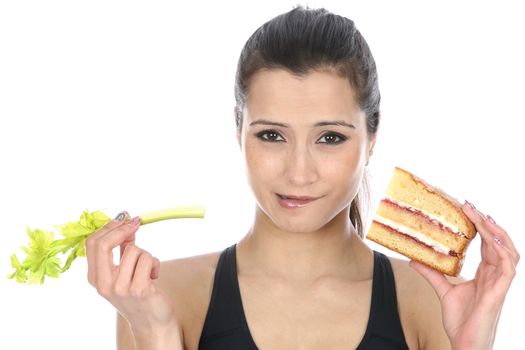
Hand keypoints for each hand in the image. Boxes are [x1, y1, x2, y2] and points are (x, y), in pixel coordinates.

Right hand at [85, 211, 177, 333]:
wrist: (152, 322)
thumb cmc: (139, 294)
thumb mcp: (123, 273)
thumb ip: (121, 251)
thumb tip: (126, 224)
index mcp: (95, 278)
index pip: (92, 244)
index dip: (109, 226)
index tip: (124, 217)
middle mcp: (104, 284)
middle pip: (104, 244)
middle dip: (122, 229)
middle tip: (137, 222)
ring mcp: (120, 288)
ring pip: (133, 250)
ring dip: (145, 255)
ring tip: (147, 270)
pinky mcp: (139, 289)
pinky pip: (148, 259)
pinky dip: (155, 264)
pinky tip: (154, 277)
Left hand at [410, 201, 518, 349]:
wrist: (465, 343)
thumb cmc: (461, 320)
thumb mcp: (443, 291)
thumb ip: (432, 274)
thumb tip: (414, 259)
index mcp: (485, 274)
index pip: (486, 244)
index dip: (481, 227)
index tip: (468, 210)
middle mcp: (495, 275)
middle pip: (497, 243)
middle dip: (486, 223)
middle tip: (470, 206)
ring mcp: (499, 283)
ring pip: (507, 251)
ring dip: (496, 233)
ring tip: (482, 217)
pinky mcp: (499, 293)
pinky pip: (509, 269)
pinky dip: (503, 253)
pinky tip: (493, 241)